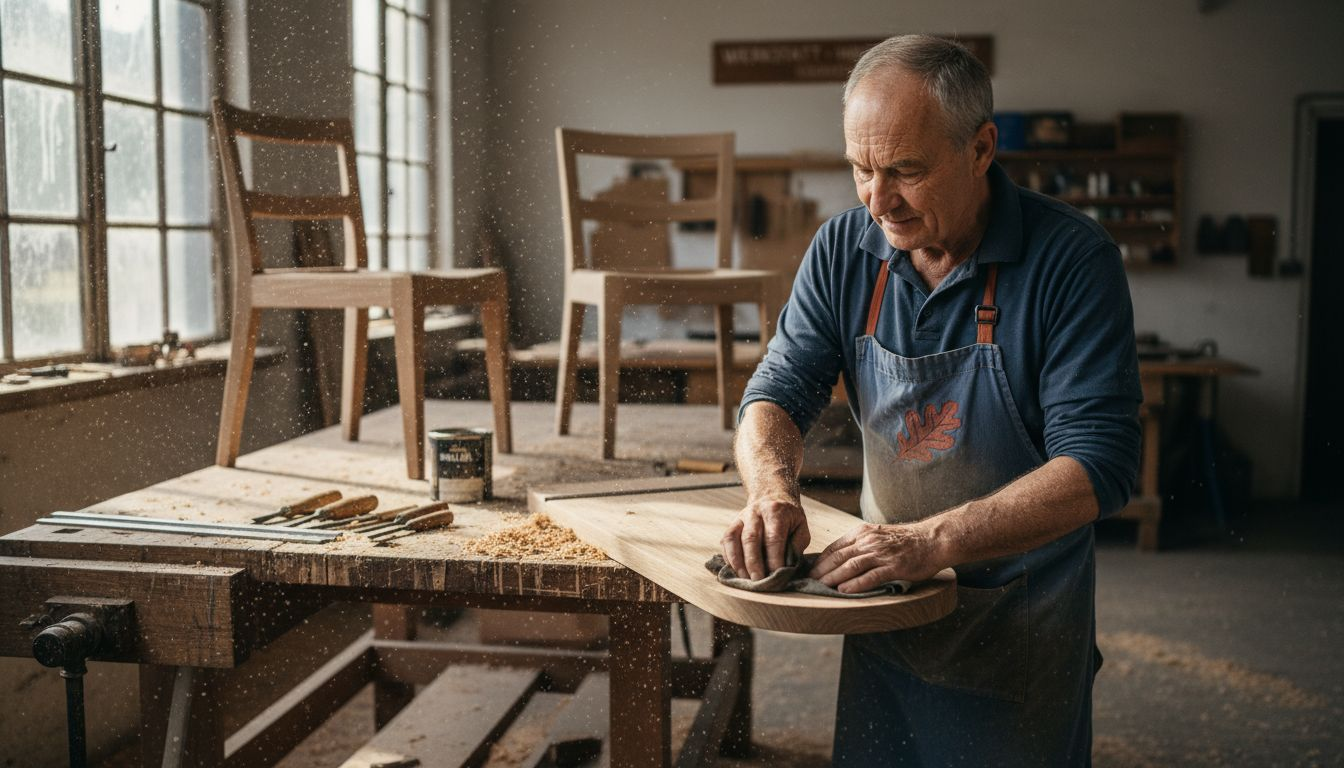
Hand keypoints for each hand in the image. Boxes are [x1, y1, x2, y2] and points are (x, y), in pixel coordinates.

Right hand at [720, 496, 810, 580]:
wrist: (772, 496)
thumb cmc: (788, 516)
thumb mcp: (801, 526)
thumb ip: (796, 545)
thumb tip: (787, 567)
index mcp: (775, 512)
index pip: (773, 538)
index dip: (774, 559)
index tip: (776, 575)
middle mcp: (755, 512)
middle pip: (750, 539)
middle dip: (754, 563)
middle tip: (759, 581)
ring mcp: (741, 517)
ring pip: (733, 539)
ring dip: (737, 561)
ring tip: (745, 578)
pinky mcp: (732, 524)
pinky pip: (725, 541)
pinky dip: (729, 557)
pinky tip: (736, 570)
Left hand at [809, 522, 943, 593]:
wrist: (932, 540)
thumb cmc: (905, 541)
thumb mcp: (878, 535)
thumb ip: (861, 544)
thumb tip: (841, 558)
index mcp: (863, 532)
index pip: (836, 547)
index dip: (821, 560)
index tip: (811, 571)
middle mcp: (869, 541)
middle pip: (839, 556)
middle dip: (822, 570)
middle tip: (810, 582)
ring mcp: (881, 554)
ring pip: (851, 566)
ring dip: (834, 577)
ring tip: (822, 587)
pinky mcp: (893, 567)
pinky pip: (870, 576)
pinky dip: (855, 584)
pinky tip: (844, 591)